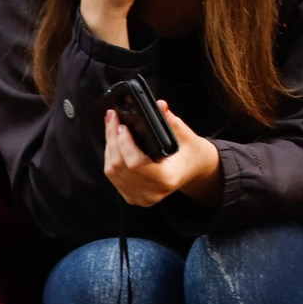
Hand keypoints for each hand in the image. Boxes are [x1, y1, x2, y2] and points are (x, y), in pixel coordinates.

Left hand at [104, 102, 221, 207]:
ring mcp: (140, 197)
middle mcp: (152, 192)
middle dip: (112, 139)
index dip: (124, 143)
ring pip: (112, 171)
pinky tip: (114, 143)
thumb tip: (159, 106)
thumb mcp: (186, 135)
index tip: (121, 125)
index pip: (136, 164)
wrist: (193, 170)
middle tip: (112, 118)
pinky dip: (110, 157)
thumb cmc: (190, 152)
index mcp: (167, 178)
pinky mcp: (132, 197)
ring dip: (109, 147)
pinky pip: (113, 176)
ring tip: (111, 127)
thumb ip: (171, 121)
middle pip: (119, 166)